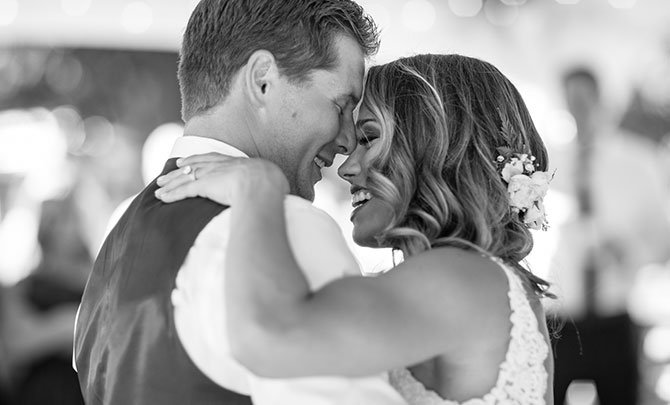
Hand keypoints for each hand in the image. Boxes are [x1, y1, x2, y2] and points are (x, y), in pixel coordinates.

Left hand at [155, 153, 289, 204]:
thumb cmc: (272, 186)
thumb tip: (278, 196)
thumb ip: (269, 186)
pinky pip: (183, 190)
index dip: (201, 159)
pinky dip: (171, 194)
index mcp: (238, 163)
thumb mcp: (272, 181)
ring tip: (159, 187)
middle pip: (196, 165)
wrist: (263, 186)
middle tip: (170, 171)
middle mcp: (222, 165)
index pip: (215, 159)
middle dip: (181, 168)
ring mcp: (212, 174)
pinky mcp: (203, 185)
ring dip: (171, 182)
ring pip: (186, 177)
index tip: (190, 161)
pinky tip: (161, 198)